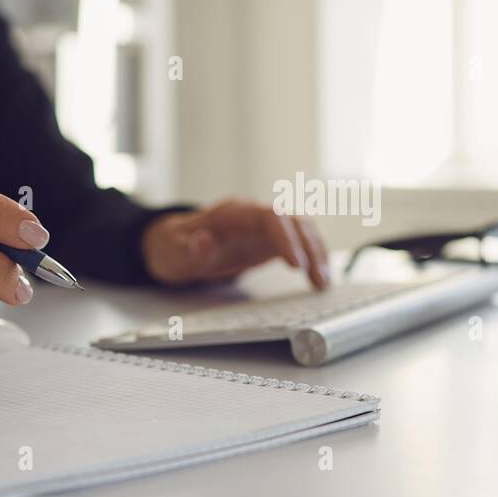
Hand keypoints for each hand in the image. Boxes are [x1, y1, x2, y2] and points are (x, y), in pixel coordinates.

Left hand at [141, 199, 330, 289]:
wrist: (176, 244)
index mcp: (234, 213)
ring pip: (303, 230)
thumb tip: (203, 241)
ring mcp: (266, 227)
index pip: (270, 217)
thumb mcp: (174, 251)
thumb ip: (189, 248)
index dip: (287, 238)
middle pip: (294, 221)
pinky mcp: (271, 241)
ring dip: (318, 253)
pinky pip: (301, 244)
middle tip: (317, 278)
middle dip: (310, 248)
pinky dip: (314, 259)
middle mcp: (255, 215)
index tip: (296, 265)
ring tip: (323, 283)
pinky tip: (320, 279)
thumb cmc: (176, 246)